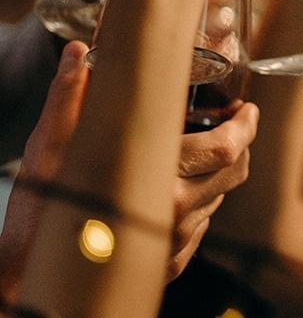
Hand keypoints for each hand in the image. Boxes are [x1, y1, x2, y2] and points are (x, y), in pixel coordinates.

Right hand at [0, 42, 261, 296]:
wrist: (28, 275)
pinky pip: (202, 228)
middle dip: (241, 144)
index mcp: (156, 180)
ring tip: (202, 151)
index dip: (245, 126)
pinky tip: (183, 188)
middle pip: (234, 172)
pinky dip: (201, 204)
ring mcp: (173, 243)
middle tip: (237, 122)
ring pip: (219, 198)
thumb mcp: (49, 148)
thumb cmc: (40, 210)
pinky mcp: (168, 264)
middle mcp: (173, 215)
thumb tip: (77, 55)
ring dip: (218, 173)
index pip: (225, 149)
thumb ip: (70, 99)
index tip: (247, 110)